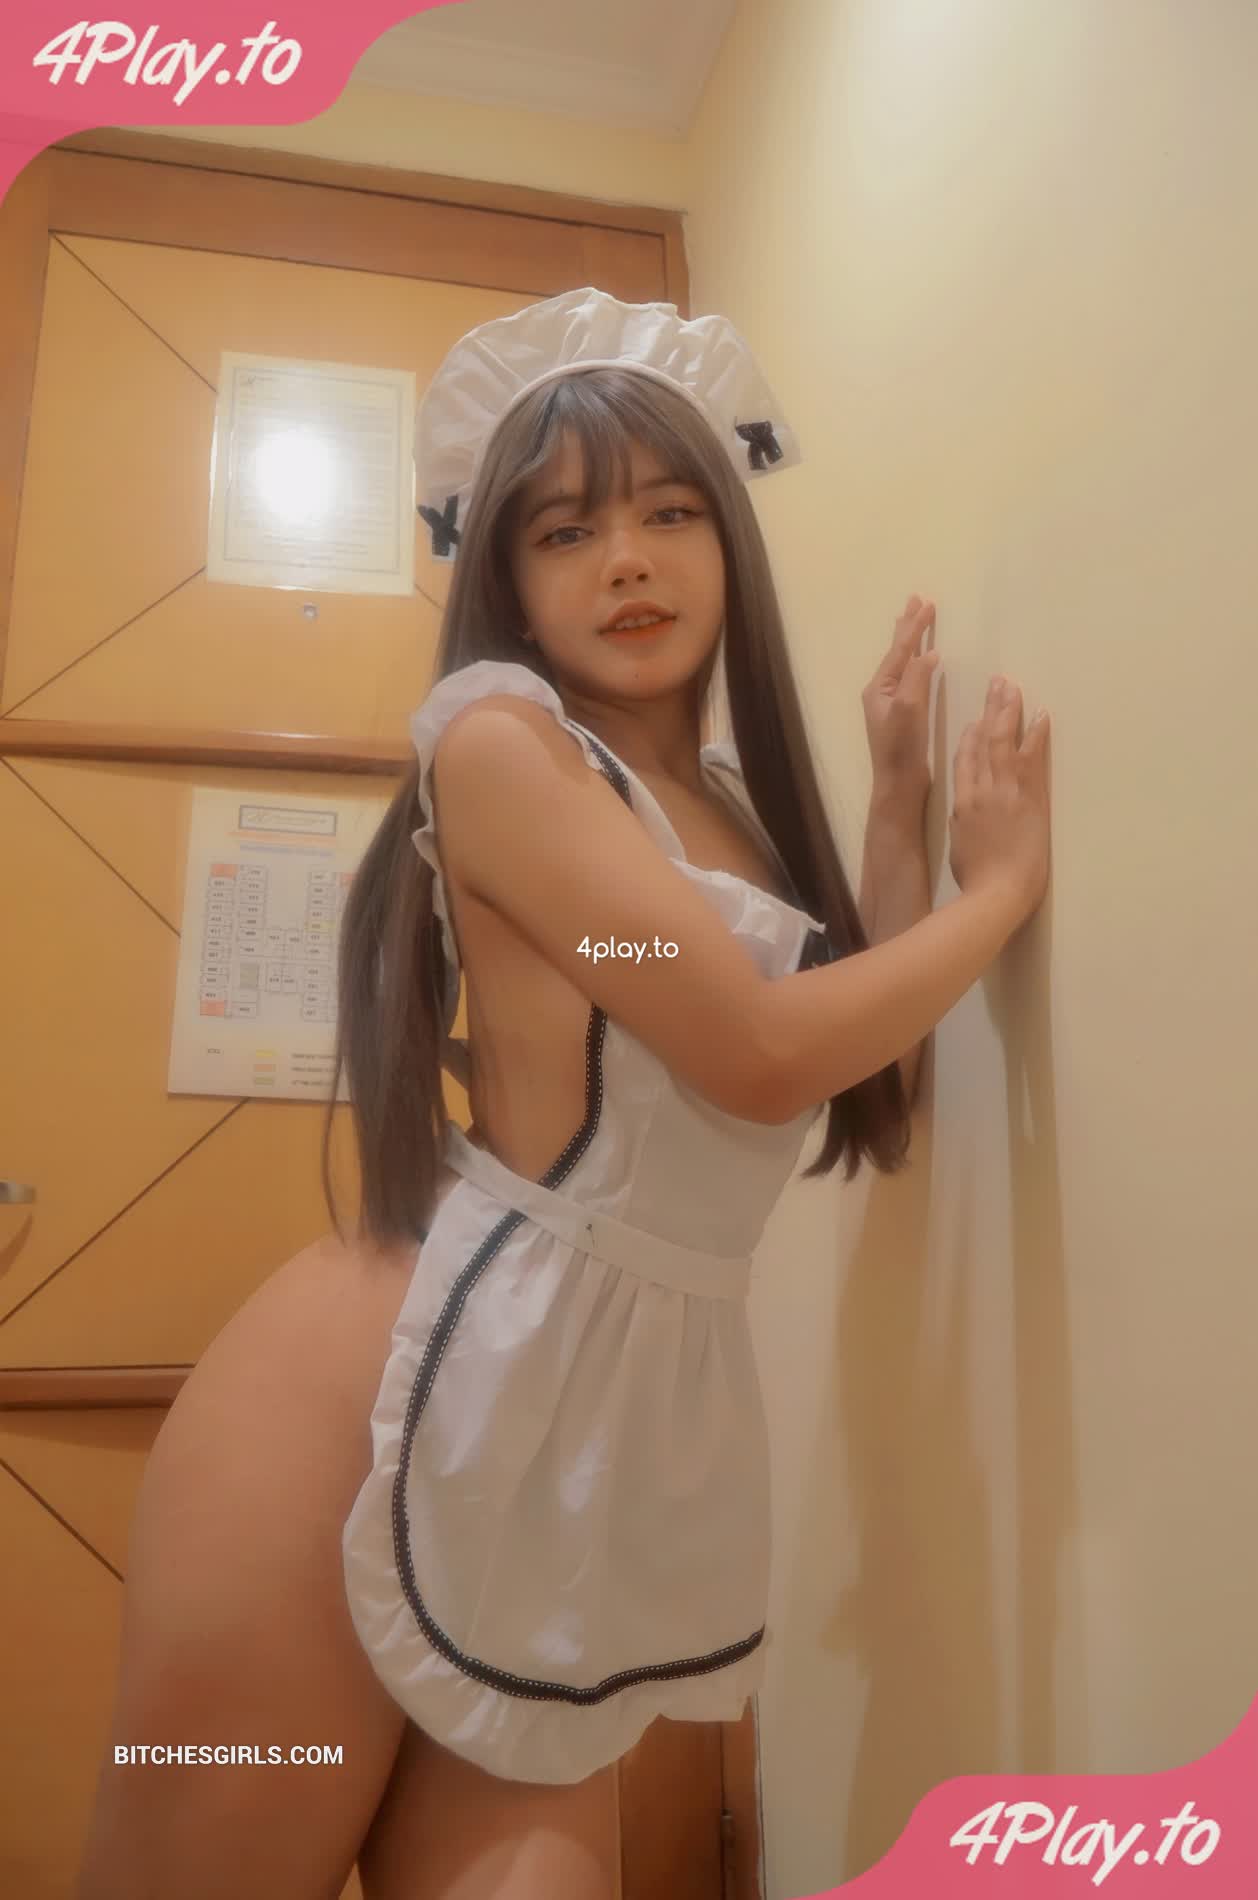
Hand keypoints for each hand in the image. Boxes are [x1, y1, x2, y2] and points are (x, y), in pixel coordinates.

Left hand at [862, 595, 939, 812]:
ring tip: (914, 623)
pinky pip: (909, 678)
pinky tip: (921, 663)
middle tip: (916, 601)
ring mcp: (890, 704)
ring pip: (901, 664)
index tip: (926, 603)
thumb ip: (916, 677)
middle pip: (896, 652)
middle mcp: (881, 693)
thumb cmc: (901, 747)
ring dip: (910, 642)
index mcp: (879, 688)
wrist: (899, 784)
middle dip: (907, 627)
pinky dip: (916, 663)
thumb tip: (927, 654)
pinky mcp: (903, 716)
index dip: (914, 626)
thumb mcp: (908, 707)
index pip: (899, 650)